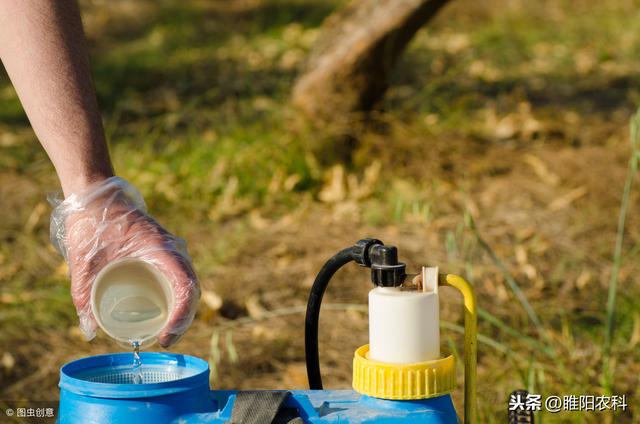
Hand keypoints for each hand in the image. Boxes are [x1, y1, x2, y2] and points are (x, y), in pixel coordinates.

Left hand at [50, 177, 199, 347]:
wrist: (95, 194)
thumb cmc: (91, 222)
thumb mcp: (84, 260)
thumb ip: (83, 295)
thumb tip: (89, 332)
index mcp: (159, 248)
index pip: (186, 286)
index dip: (182, 315)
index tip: (164, 336)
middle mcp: (171, 249)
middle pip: (191, 288)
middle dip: (184, 318)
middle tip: (164, 339)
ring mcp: (169, 249)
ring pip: (188, 283)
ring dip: (183, 308)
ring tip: (166, 330)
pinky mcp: (163, 251)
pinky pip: (179, 276)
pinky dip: (178, 296)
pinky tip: (166, 311)